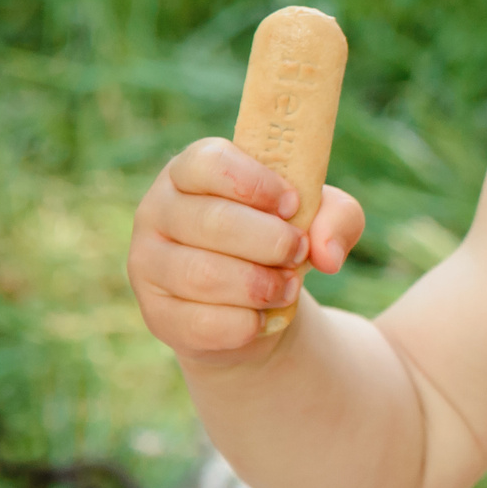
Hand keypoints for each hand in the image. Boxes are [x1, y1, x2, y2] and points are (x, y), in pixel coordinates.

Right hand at [127, 137, 365, 362]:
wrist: (255, 304)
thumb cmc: (281, 241)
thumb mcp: (318, 217)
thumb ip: (337, 217)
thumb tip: (326, 252)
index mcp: (191, 171)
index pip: (209, 162)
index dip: (255, 184)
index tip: (292, 204)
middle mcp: (158, 212)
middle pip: (213, 221)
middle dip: (271, 242)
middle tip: (299, 252)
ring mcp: (148, 264)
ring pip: (204, 275)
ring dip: (261, 286)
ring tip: (288, 288)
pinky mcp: (157, 314)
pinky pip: (202, 323)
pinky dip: (245, 324)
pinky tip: (261, 318)